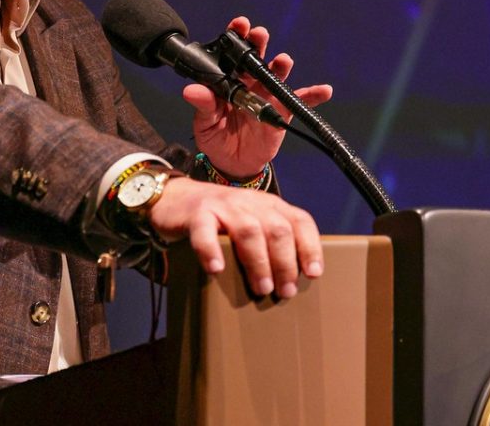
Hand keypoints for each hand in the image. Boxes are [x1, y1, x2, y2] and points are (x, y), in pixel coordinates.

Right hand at [148, 178, 322, 297]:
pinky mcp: (197, 213)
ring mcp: (224, 206)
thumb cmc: (220, 220)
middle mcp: (251, 202)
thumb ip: (270, 241)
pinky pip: (205, 232)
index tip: (314, 273)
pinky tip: (216, 270)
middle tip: (286, 291)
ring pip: (249, 231)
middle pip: (277, 229)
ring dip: (258, 262)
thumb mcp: (251, 223)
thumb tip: (290, 280)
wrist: (175, 198)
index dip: (310, 246)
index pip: (299, 221)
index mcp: (270, 205)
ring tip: (262, 288)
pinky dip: (211, 251)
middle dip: (285, 263)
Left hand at [181, 17, 333, 178]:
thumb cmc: (215, 138)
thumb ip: (203, 105)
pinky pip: (300, 102)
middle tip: (259, 34)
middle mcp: (249, 82)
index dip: (236, 36)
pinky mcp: (282, 112)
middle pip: (255, 58)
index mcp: (228, 80)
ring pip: (276, 75)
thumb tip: (191, 91)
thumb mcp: (204, 123)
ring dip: (281, 66)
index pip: (231, 54)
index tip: (239, 25)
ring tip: (283, 61)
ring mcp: (267, 96)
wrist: (233, 163)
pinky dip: (313, 95)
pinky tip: (324, 90)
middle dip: (258, 43)